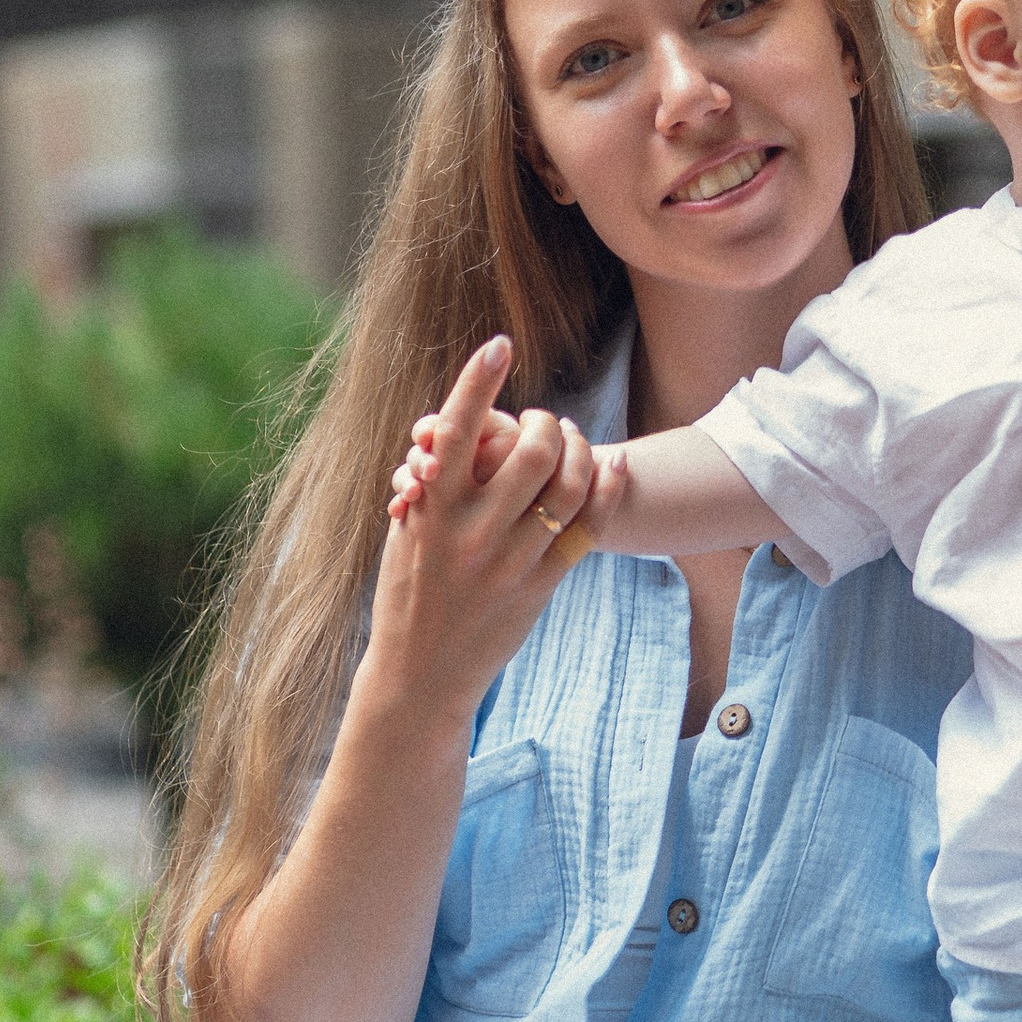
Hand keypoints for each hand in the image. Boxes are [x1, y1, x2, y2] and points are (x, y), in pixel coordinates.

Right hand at [369, 339, 598, 709]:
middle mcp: (471, 531)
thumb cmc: (406, 594)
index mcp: (430, 508)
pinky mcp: (538, 587)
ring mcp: (509, 561)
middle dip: (544, 423)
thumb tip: (445, 433)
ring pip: (566, 485)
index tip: (499, 344)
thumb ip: (430, 485)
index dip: (478, 382)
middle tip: (543, 422)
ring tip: (574, 441)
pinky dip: (608, 490)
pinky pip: (586, 529)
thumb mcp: (405, 535)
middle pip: (530, 451)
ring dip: (579, 449)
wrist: (419, 676)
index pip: (457, 431)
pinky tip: (615, 465)